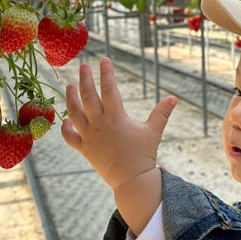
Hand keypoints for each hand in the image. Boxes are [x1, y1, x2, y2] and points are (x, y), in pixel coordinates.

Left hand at [60, 57, 177, 191]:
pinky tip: (66, 120)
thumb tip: (174, 98)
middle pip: (88, 97)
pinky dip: (66, 128)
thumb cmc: (143, 155)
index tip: (104, 60)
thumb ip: (162, 113)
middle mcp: (100, 124)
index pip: (109, 90)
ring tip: (69, 85)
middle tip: (83, 66)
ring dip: (70, 98)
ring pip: (74, 113)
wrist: (131, 180)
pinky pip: (70, 137)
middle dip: (85, 79)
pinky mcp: (84, 149)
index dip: (107, 74)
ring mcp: (90, 137)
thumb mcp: (154, 132)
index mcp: (116, 118)